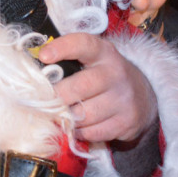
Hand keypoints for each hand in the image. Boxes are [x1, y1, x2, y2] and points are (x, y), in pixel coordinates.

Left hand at [39, 33, 157, 143]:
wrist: (144, 97)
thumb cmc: (105, 76)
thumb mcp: (94, 60)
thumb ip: (69, 61)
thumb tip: (34, 73)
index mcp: (104, 53)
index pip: (83, 44)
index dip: (62, 48)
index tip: (43, 56)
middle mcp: (115, 73)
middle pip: (79, 87)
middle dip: (58, 97)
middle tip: (45, 101)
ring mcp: (123, 99)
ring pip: (84, 114)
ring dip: (68, 118)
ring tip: (63, 114)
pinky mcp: (126, 122)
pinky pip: (93, 132)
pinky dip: (80, 132)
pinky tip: (78, 126)